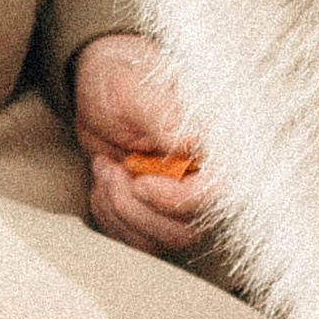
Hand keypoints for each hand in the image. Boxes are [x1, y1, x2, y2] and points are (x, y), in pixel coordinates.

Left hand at [71, 31, 215, 258]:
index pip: (220, 189)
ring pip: (166, 238)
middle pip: (190, 225)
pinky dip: (112, 218)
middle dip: (138, 206)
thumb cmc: (120, 78)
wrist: (98, 90)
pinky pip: (142, 240)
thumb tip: (190, 140)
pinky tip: (104, 183)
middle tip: (112, 169)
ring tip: (106, 171)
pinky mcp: (160, 210)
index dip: (182, 199)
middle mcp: (203, 171)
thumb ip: (161, 112)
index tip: (141, 183)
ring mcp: (183, 194)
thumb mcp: (131, 87)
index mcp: (211, 138)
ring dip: (122, 212)